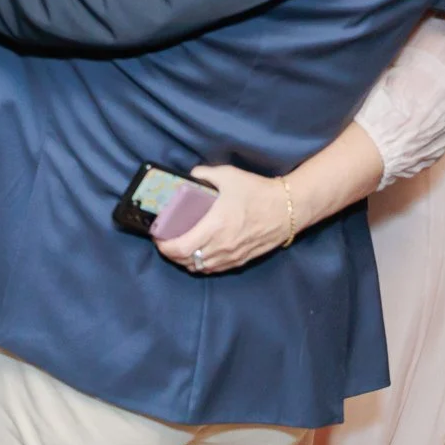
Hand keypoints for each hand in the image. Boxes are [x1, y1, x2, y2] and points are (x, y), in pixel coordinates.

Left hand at [154, 164, 292, 274]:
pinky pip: (214, 269)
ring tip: (178, 248)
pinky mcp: (241, 261)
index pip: (181, 247)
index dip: (164, 246)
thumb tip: (189, 176)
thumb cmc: (257, 192)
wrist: (288, 209)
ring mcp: (231, 256)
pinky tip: (198, 254)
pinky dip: (201, 265)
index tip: (157, 237)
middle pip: (186, 261)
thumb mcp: (229, 175)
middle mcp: (221, 246)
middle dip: (170, 254)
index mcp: (215, 226)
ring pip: (199, 268)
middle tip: (164, 242)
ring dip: (184, 261)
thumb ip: (205, 175)